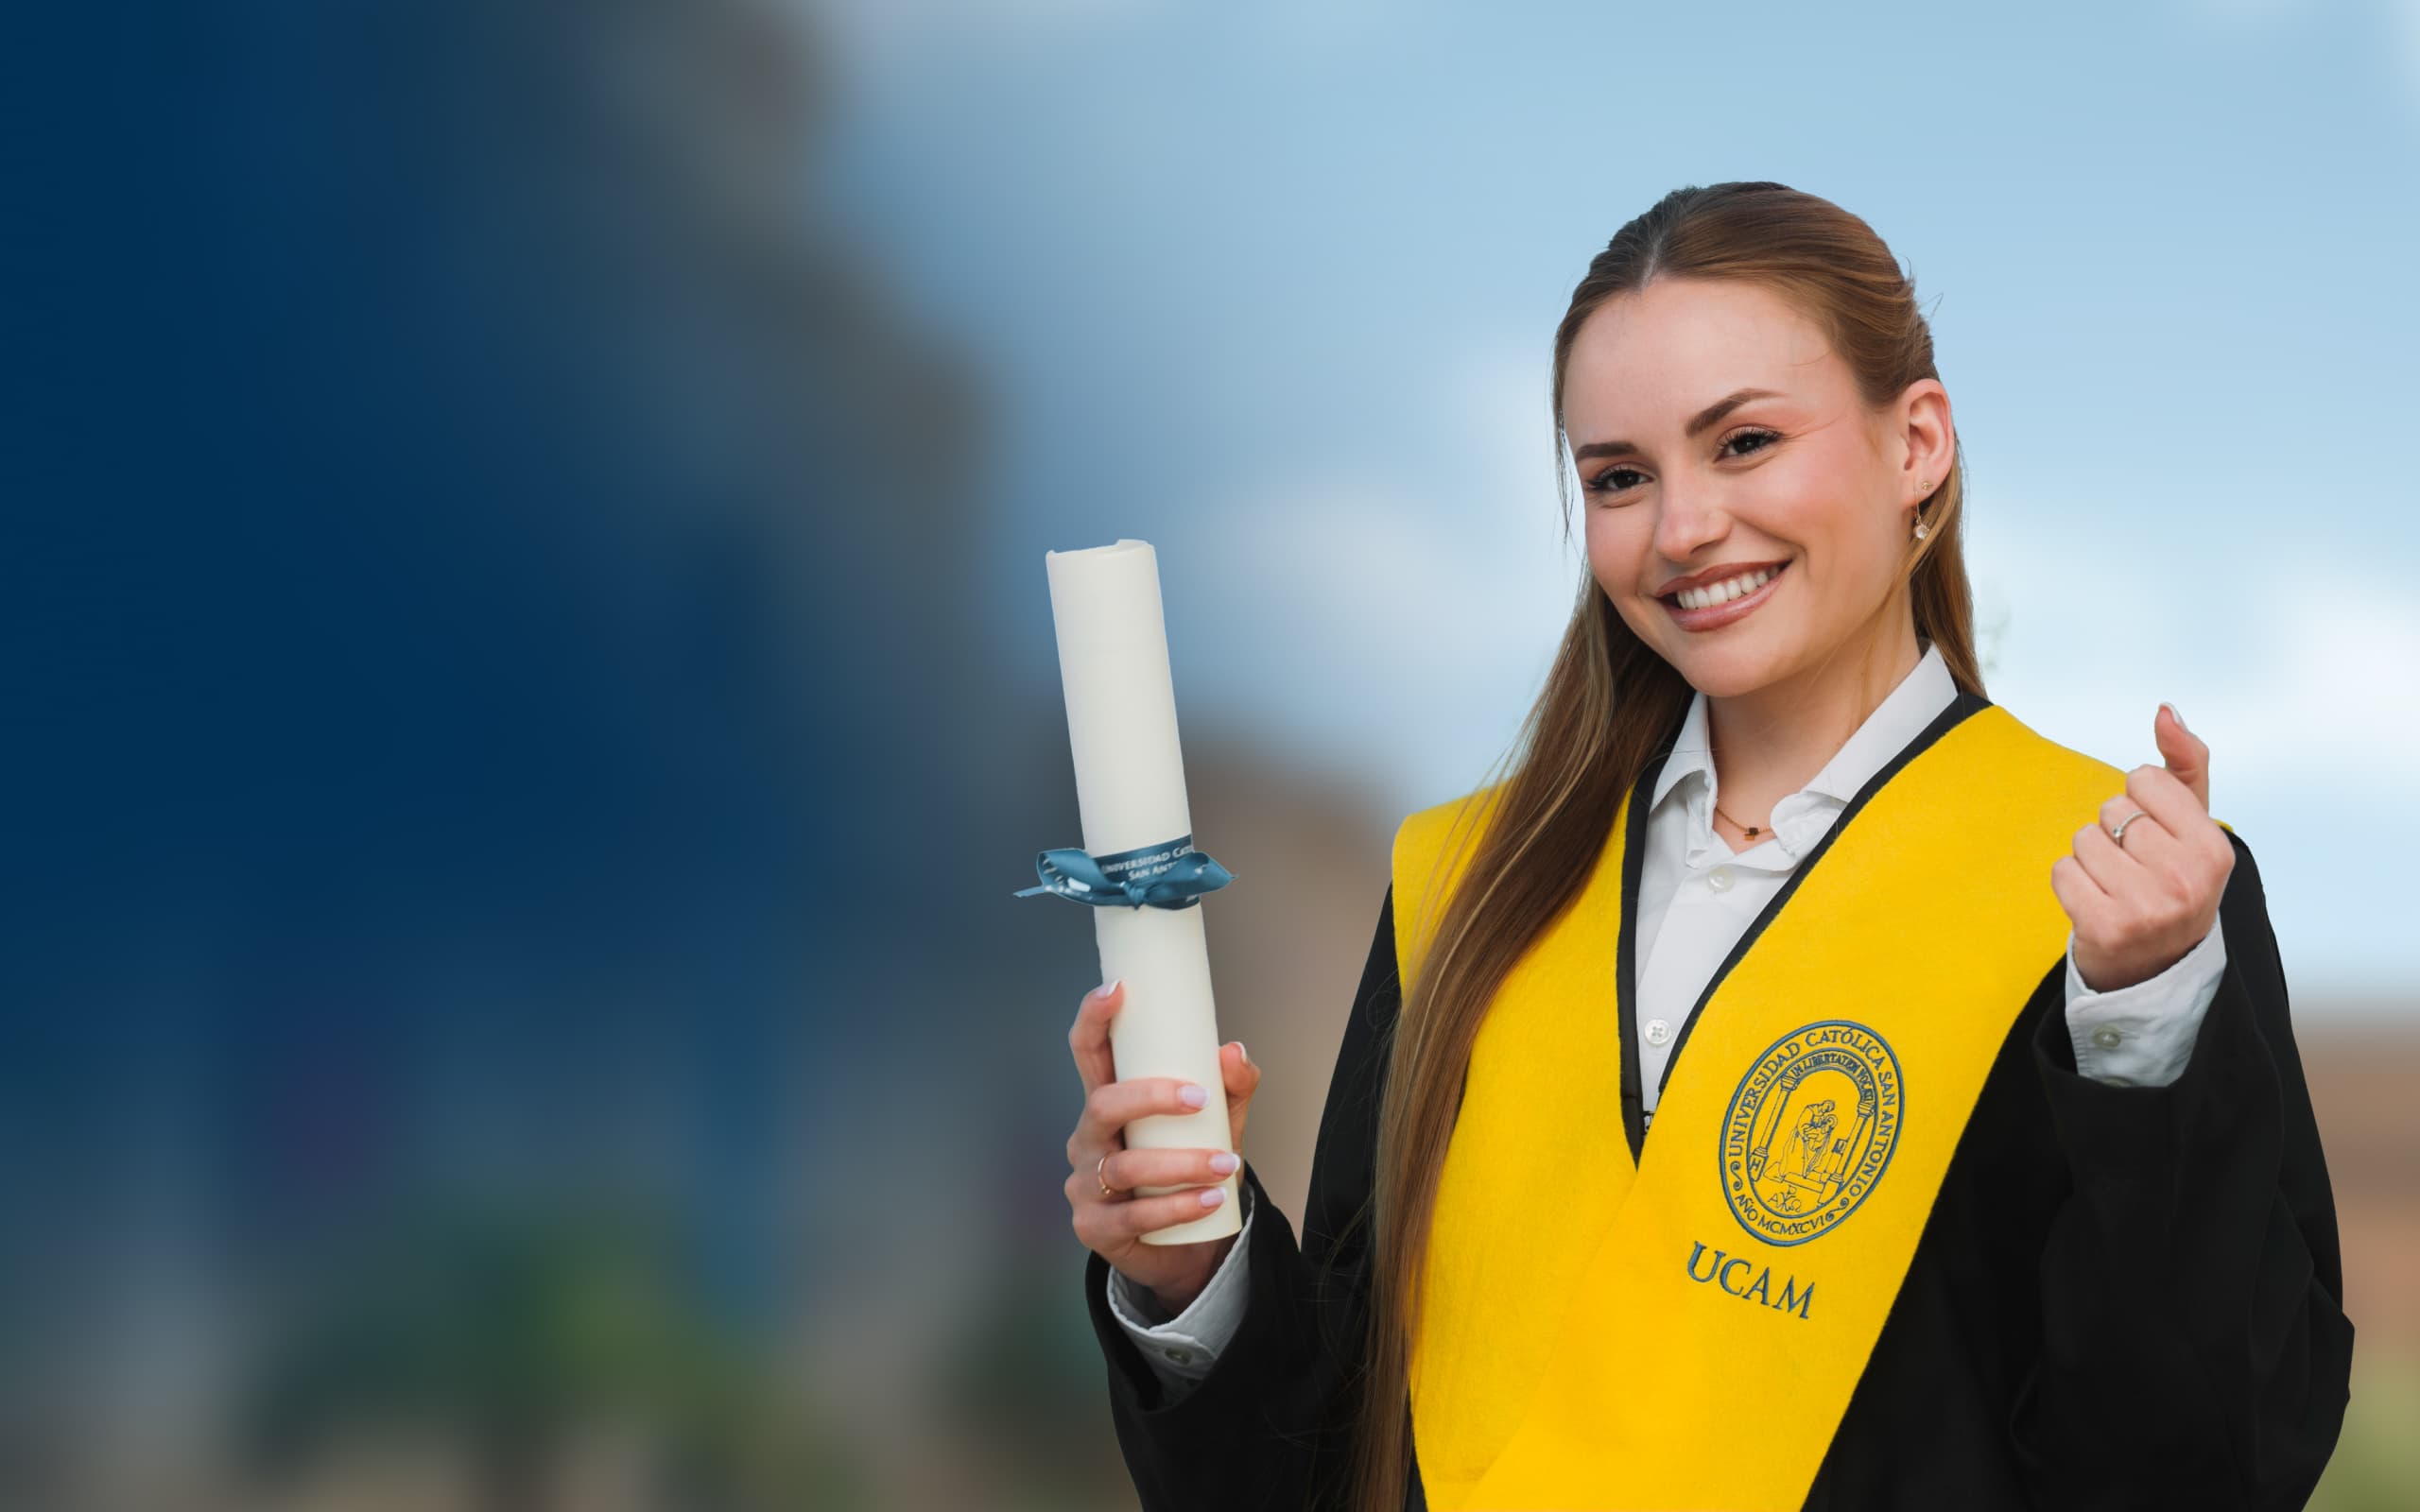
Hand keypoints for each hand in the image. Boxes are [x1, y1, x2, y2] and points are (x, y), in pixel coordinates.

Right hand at [1065, 980, 1263, 1312]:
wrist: (1187, 1247)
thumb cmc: (1190, 1171)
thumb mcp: (1218, 1124)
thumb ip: (1231, 1088)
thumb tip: (1233, 1051)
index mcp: (1110, 1102)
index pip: (1089, 1052)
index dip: (1095, 1018)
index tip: (1118, 989)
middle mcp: (1088, 1138)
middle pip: (1103, 1105)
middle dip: (1151, 1098)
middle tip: (1201, 1099)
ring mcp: (1085, 1184)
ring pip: (1126, 1166)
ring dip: (1181, 1164)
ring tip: (1226, 1163)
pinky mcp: (1095, 1227)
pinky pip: (1135, 1215)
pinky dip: (1178, 1206)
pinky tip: (1210, 1199)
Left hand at [2051, 703, 2232, 993]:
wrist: (2156, 965)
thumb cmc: (2172, 878)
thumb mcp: (2192, 824)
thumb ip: (2185, 763)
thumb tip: (2166, 710)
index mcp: (2214, 848)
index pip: (2144, 779)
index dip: (2140, 801)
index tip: (2156, 836)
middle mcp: (2187, 879)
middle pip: (2111, 809)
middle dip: (2114, 831)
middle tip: (2135, 869)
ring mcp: (2147, 907)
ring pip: (2083, 837)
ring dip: (2089, 857)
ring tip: (2115, 886)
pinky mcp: (2105, 927)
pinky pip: (2061, 870)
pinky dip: (2068, 882)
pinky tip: (2094, 903)